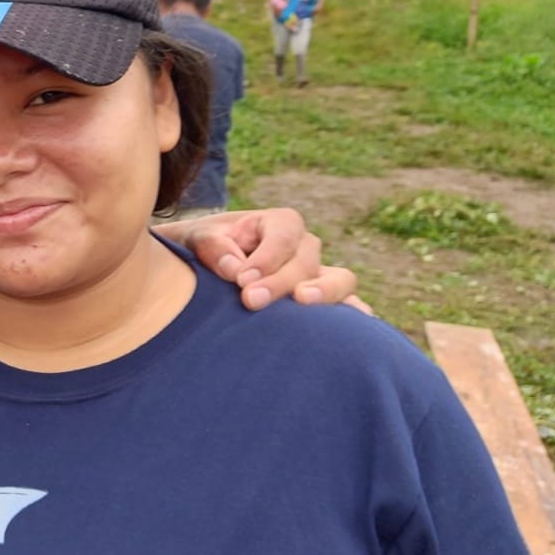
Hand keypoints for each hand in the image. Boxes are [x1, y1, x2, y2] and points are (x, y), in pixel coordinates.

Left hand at [155, 208, 368, 312]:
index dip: (266, 258)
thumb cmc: (206, 247)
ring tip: (302, 303)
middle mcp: (305, 247)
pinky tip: (355, 331)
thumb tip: (235, 271)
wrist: (205, 267)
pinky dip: (353, 316)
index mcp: (280, 223)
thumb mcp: (199, 238)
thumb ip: (214, 248)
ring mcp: (318, 274)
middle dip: (280, 282)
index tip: (242, 280)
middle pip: (306, 262)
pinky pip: (348, 306)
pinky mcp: (322, 301)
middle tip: (251, 300)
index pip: (283, 237)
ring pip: (339, 280)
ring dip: (325, 294)